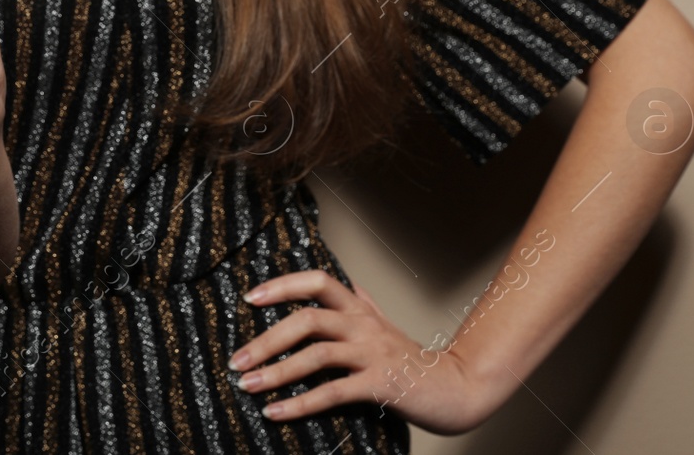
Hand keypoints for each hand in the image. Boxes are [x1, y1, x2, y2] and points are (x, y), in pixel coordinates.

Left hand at [229, 270, 494, 434]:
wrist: (458, 388)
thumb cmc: (415, 360)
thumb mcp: (387, 325)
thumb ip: (365, 305)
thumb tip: (349, 283)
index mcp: (360, 309)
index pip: (317, 282)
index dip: (282, 286)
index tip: (250, 298)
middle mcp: (364, 325)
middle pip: (307, 319)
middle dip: (266, 339)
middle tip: (235, 359)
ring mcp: (372, 353)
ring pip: (316, 354)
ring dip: (276, 371)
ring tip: (247, 385)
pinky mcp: (380, 384)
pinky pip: (333, 392)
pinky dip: (300, 403)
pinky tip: (276, 412)